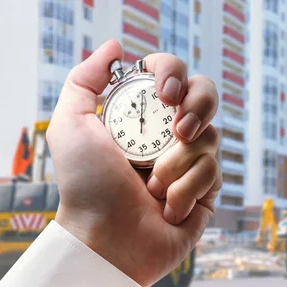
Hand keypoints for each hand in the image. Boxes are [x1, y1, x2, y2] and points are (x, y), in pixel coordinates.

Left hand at [47, 40, 220, 286]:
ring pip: (211, 137)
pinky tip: (167, 209)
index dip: (174, 74)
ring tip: (153, 188)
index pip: (172, 76)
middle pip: (207, 96)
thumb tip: (116, 48)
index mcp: (143, 116)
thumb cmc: (86, 187)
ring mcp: (191, 162)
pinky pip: (215, 173)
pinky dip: (186, 190)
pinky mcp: (207, 191)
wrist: (107, 239)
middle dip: (198, 107)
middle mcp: (170, 134)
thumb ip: (85, 80)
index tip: (164, 94)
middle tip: (178, 130)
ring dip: (178, 164)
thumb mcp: (71, 126)